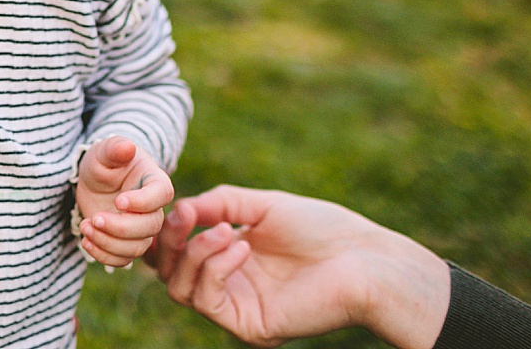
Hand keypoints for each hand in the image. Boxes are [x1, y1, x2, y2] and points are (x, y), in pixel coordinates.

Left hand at [74, 136, 173, 267]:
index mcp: (154, 181)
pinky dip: (104, 256)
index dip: (142, 202)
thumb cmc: (104, 162)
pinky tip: (86, 242)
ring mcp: (140, 229)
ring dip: (109, 243)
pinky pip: (123, 259)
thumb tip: (127, 147)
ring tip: (85, 227)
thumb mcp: (104, 151)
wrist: (94, 181)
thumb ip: (114, 148)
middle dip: (120, 228)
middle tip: (94, 219)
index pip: (162, 195)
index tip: (118, 201)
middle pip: (150, 227)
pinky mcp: (125, 243)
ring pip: (136, 248)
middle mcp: (153, 209)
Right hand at [150, 185, 448, 348]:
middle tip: (185, 218)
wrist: (363, 260)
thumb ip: (217, 203)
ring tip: (225, 231)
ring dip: (195, 252)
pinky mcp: (249, 326)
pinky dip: (215, 268)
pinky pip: (208, 300)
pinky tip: (241, 247)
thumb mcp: (260, 205)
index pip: (176, 251)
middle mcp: (230, 284)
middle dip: (169, 242)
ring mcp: (238, 307)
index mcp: (230, 256)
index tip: (177, 206)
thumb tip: (177, 207)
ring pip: (180, 288)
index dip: (166, 230)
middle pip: (168, 273)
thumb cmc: (321, 228)